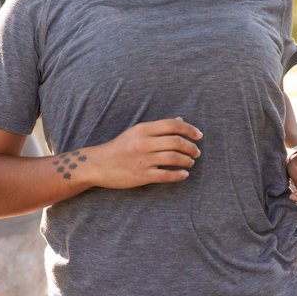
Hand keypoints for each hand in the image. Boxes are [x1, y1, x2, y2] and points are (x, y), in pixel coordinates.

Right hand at [84, 117, 201, 189]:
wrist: (98, 164)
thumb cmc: (119, 147)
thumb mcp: (136, 132)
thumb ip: (159, 127)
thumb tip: (181, 120)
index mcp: (142, 129)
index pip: (172, 125)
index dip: (189, 129)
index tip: (199, 135)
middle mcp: (143, 143)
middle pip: (176, 142)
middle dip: (191, 147)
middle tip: (196, 152)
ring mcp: (143, 159)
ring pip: (173, 158)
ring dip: (187, 160)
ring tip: (190, 162)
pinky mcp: (141, 175)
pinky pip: (166, 175)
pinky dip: (178, 175)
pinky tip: (184, 175)